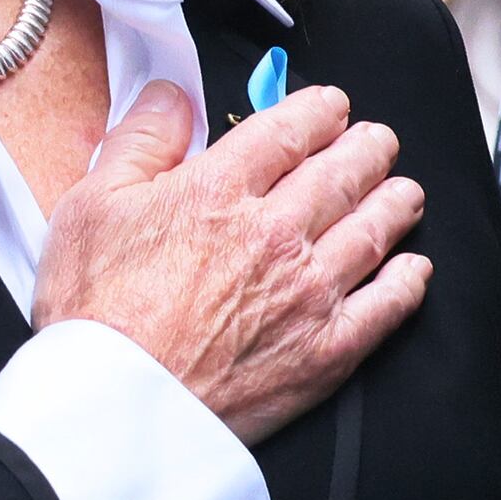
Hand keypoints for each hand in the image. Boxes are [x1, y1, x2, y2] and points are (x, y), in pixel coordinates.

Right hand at [29, 81, 427, 442]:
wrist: (115, 403)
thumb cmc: (92, 310)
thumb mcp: (87, 207)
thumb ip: (136, 141)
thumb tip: (169, 96)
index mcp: (219, 189)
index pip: (289, 129)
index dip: (317, 109)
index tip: (329, 106)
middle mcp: (277, 232)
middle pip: (343, 172)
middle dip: (367, 148)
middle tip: (377, 141)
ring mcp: (310, 291)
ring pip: (374, 229)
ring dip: (395, 202)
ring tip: (403, 191)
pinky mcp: (327, 348)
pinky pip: (388, 304)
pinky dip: (408, 279)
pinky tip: (412, 267)